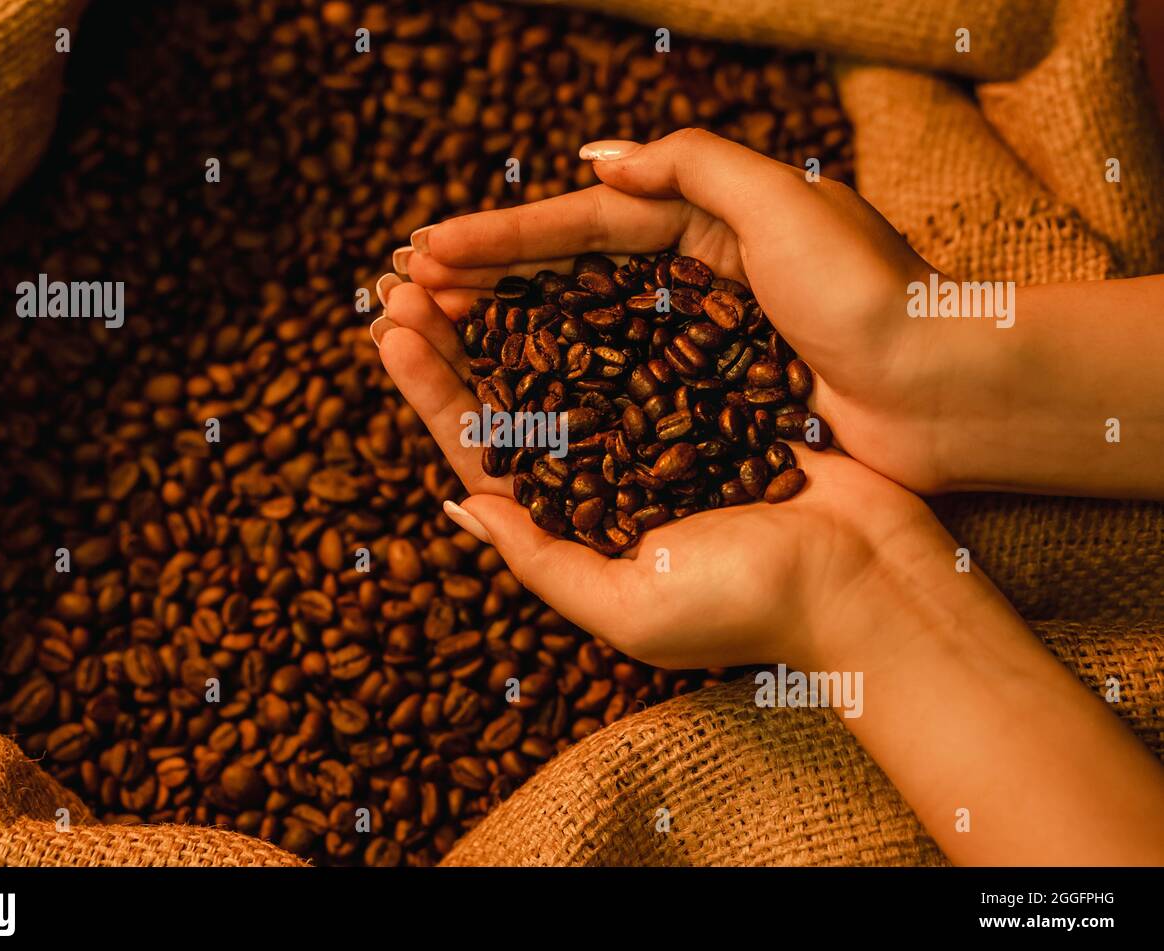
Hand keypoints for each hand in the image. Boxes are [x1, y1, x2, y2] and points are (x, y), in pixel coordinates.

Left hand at [374, 281, 951, 672]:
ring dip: (513, 308)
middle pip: (514, 393)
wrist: (871, 576)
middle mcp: (607, 472)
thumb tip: (457, 504)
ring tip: (464, 258)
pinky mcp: (706, 390)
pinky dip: (594, 298)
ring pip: (565, 355)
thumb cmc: (748, 604)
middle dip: (458, 338)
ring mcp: (655, 427)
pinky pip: (637, 336)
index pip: (484, 450)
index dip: (433, 393)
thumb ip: (540, 559)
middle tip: (406, 278)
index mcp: (576, 524)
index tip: (391, 331)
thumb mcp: (626, 606)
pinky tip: (559, 258)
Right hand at [393, 128, 954, 493]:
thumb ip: (694, 165)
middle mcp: (695, 278)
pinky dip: (562, 385)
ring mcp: (699, 341)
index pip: (584, 222)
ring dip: (507, 332)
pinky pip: (618, 384)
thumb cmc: (872, 296)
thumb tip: (596, 156)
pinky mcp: (710, 397)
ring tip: (435, 337)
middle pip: (569, 274)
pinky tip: (509, 392)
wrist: (943, 394)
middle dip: (486, 281)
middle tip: (404, 292)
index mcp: (709, 222)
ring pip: (583, 331)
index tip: (429, 250)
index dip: (504, 237)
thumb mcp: (787, 199)